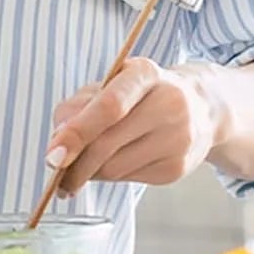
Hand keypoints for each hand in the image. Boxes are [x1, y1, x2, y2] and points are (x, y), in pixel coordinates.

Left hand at [46, 59, 220, 194]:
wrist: (201, 108)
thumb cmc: (142, 94)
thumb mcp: (110, 84)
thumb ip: (79, 106)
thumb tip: (59, 140)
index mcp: (145, 74)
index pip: (109, 106)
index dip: (77, 132)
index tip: (53, 155)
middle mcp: (168, 104)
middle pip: (108, 143)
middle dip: (74, 163)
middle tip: (54, 172)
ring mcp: (177, 139)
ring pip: (115, 168)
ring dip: (89, 171)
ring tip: (81, 166)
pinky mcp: (178, 167)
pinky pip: (129, 179)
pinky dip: (110, 176)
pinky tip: (112, 163)